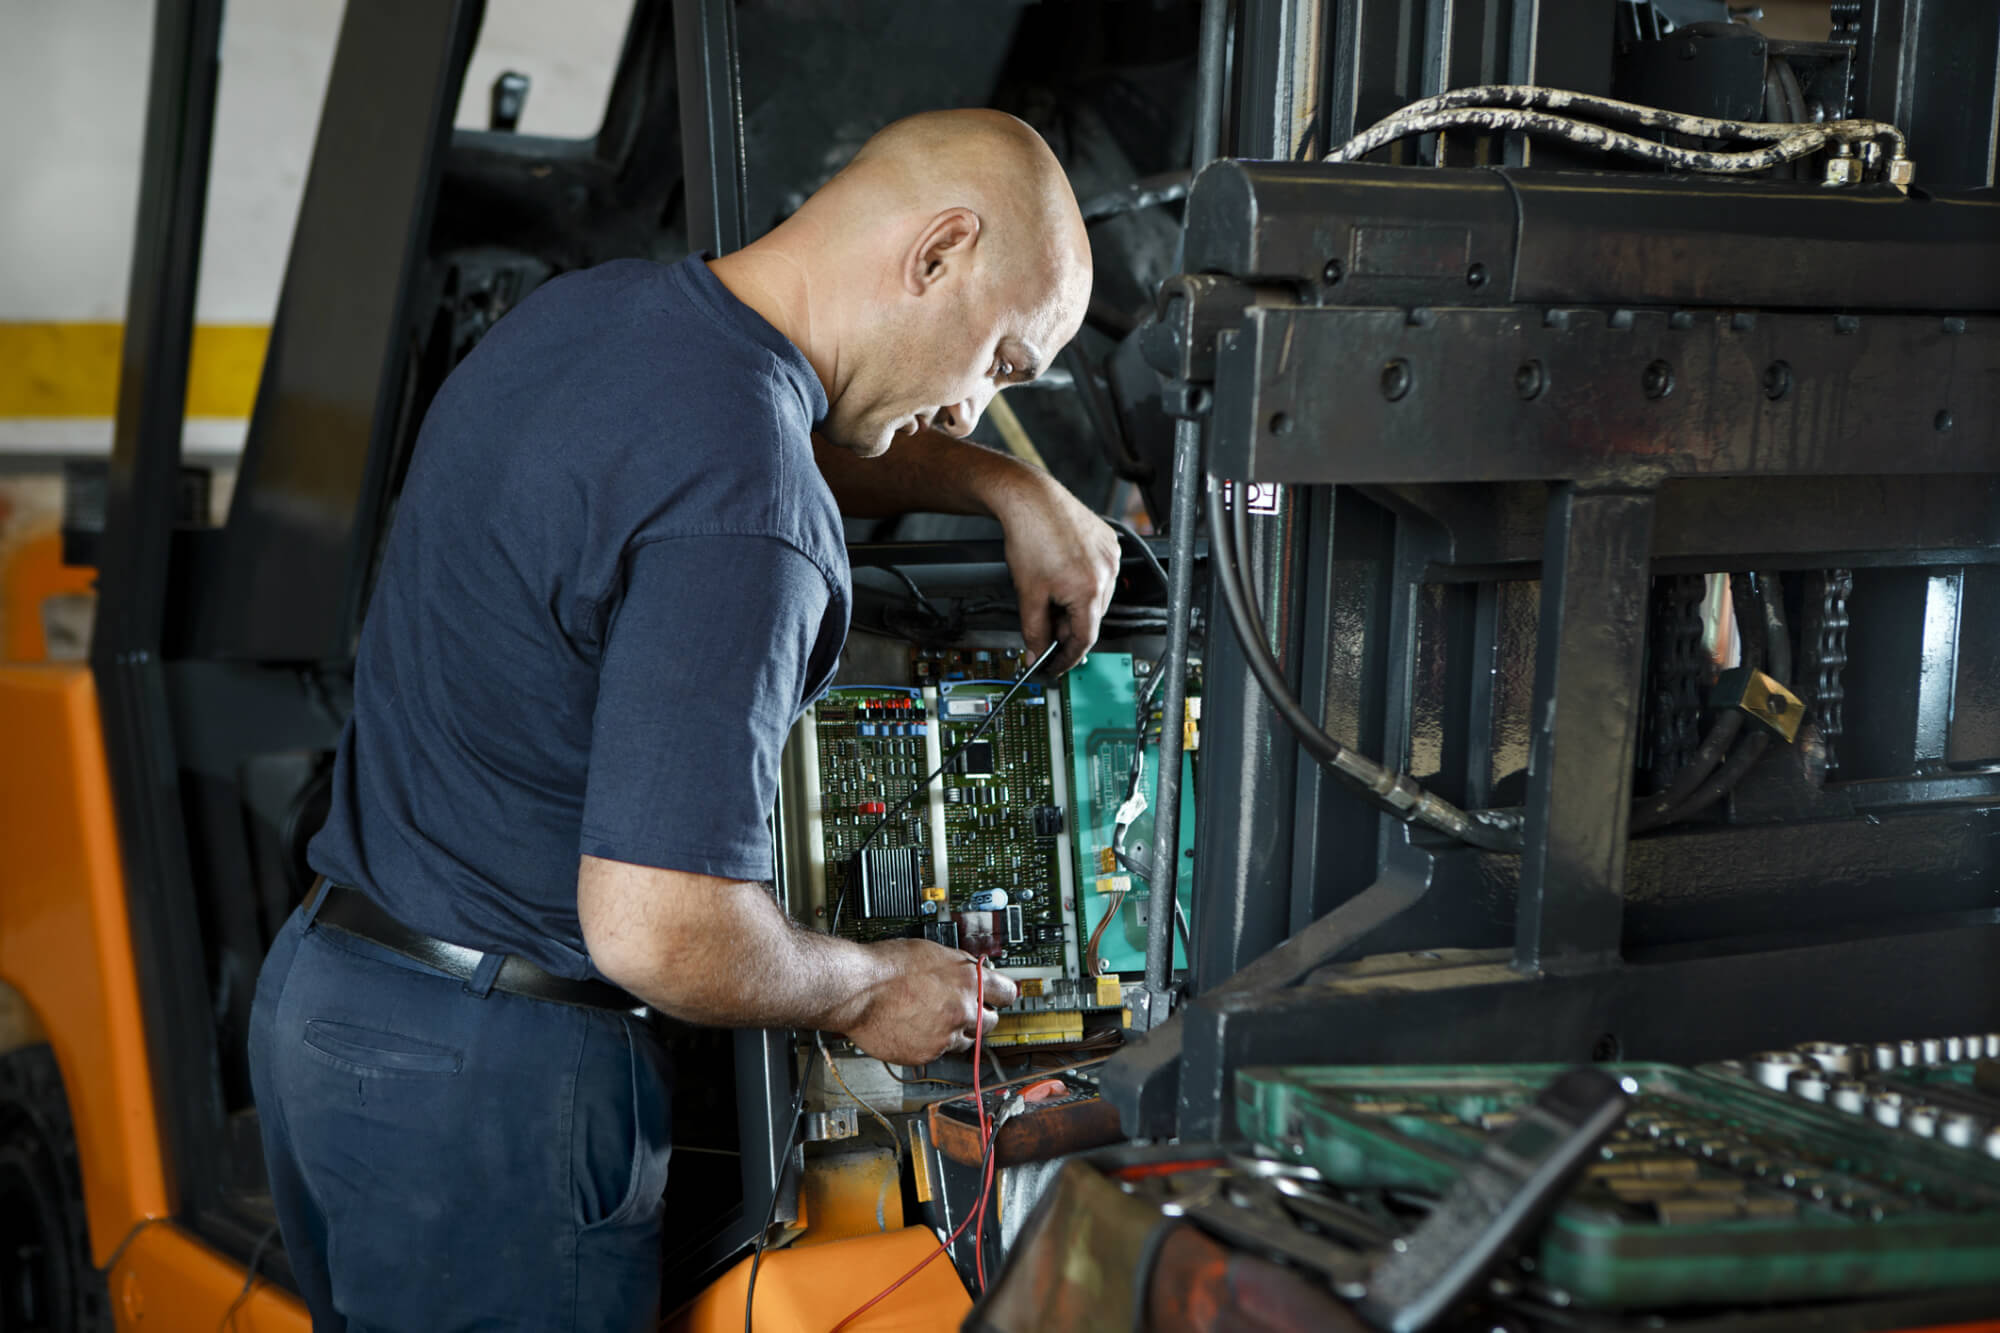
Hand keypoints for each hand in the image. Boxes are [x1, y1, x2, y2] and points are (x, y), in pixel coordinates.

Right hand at [837, 941, 1017, 1065]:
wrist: (858, 989)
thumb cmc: (887, 966)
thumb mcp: (934, 952)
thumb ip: (960, 968)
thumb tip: (972, 973)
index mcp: (970, 981)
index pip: (1008, 993)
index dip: (1001, 994)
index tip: (1000, 997)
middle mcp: (963, 1011)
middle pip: (991, 1022)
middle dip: (980, 1015)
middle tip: (963, 1008)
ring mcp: (946, 1037)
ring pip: (966, 1041)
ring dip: (956, 1031)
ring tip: (932, 1017)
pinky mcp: (927, 1055)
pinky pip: (939, 1053)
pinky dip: (931, 1043)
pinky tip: (916, 1028)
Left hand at [988, 469, 1119, 672]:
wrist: (1031, 499)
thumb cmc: (1030, 537)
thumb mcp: (1028, 593)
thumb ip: (1034, 630)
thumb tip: (1035, 653)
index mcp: (1088, 590)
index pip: (1084, 639)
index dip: (1068, 657)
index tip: (1057, 665)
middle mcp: (1106, 574)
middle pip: (1091, 618)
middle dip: (1068, 628)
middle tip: (1046, 627)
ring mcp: (1110, 556)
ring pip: (1097, 597)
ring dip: (1077, 605)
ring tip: (1052, 594)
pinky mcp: (1109, 542)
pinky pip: (1102, 574)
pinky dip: (1085, 582)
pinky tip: (1064, 574)